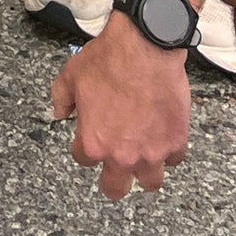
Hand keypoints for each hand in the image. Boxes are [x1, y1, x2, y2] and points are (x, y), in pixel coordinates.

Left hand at [50, 14, 192, 199]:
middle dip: (113, 182)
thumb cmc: (110, 59)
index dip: (84, 148)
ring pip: (150, 183)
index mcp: (93, 142)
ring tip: (143, 159)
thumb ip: (62, 99)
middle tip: (115, 172)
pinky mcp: (175, 141)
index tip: (89, 139)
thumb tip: (60, 113)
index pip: (83, 160)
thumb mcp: (71, 75)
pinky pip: (174, 159)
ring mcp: (152, 152)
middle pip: (116, 189)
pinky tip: (162, 137)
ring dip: (145, 172)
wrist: (145, 46)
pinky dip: (169, 151)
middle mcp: (122, 154)